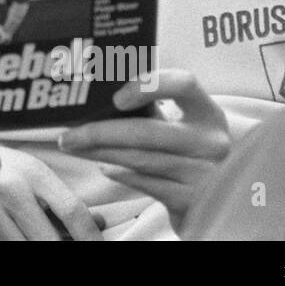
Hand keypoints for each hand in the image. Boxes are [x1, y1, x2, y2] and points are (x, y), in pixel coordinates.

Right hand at [0, 146, 104, 240]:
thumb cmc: (4, 168)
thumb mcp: (36, 174)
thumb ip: (64, 202)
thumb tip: (100, 225)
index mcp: (33, 172)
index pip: (72, 211)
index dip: (91, 237)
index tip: (99, 247)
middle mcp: (8, 188)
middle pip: (49, 240)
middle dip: (63, 248)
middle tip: (68, 246)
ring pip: (23, 249)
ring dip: (35, 248)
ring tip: (37, 237)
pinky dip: (12, 247)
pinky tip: (18, 239)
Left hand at [57, 69, 229, 231]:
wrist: (216, 202)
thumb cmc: (185, 153)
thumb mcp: (180, 127)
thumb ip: (151, 111)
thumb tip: (93, 97)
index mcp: (207, 113)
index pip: (183, 83)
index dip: (149, 86)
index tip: (116, 98)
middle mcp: (211, 142)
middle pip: (148, 131)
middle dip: (100, 132)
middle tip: (68, 134)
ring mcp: (204, 173)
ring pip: (140, 159)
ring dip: (99, 152)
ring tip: (73, 146)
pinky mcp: (192, 200)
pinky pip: (146, 184)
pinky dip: (121, 174)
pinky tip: (104, 167)